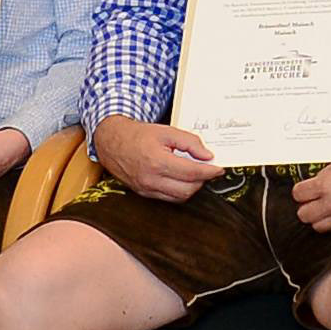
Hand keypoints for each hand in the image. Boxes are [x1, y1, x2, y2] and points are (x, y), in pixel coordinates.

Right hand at [96, 119, 221, 201]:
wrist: (112, 142)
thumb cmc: (138, 135)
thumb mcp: (167, 131)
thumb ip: (190, 142)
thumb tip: (207, 156)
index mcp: (157, 161)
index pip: (191, 173)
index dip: (209, 171)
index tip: (219, 168)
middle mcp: (151, 179)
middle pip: (187, 189)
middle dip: (202, 180)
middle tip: (207, 169)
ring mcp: (146, 189)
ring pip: (179, 197)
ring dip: (192, 187)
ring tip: (194, 172)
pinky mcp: (144, 193)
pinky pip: (168, 198)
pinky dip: (179, 191)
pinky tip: (182, 178)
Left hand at [293, 140, 330, 233]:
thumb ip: (324, 178)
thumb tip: (314, 187)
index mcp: (326, 185)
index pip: (298, 195)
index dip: (301, 191)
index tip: (305, 189)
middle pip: (304, 215)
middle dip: (307, 206)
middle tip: (313, 200)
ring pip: (318, 227)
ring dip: (319, 218)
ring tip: (325, 208)